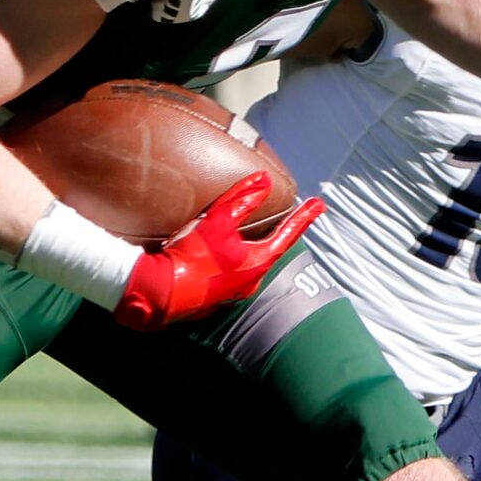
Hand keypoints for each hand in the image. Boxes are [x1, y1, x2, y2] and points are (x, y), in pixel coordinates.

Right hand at [112, 173, 323, 330]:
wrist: (161, 292)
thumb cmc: (193, 256)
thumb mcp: (219, 221)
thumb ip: (243, 199)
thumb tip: (264, 180)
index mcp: (258, 261)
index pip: (289, 233)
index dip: (305, 217)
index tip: (319, 205)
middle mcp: (251, 281)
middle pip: (269, 252)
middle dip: (273, 236)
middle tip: (280, 221)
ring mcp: (233, 294)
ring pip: (247, 266)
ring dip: (246, 251)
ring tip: (240, 239)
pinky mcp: (213, 299)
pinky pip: (227, 276)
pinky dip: (226, 263)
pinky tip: (212, 258)